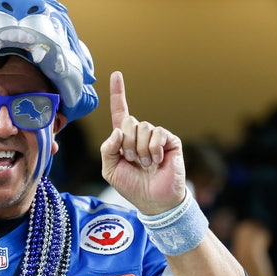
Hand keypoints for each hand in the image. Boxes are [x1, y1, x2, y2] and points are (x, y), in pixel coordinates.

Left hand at [100, 71, 185, 214]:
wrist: (153, 200)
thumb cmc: (132, 186)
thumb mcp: (110, 170)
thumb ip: (107, 149)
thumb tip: (117, 130)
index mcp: (124, 139)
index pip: (120, 112)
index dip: (117, 93)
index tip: (116, 74)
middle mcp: (140, 134)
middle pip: (128, 121)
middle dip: (127, 144)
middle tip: (133, 161)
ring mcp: (155, 136)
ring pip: (142, 127)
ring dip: (140, 149)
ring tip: (145, 164)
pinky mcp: (170, 140)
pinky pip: (157, 133)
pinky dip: (153, 149)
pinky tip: (156, 161)